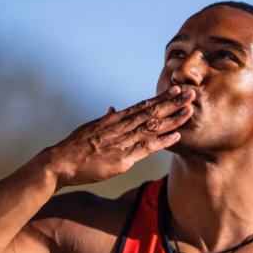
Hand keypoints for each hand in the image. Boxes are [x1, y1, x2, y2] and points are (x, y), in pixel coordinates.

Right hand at [41, 86, 194, 187]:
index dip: (161, 98)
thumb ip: (106, 119)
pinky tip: (177, 135)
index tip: (176, 90)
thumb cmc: (75, 147)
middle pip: (151, 111)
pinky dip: (163, 141)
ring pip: (152, 126)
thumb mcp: (91, 128)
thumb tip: (113, 109)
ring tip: (190, 110)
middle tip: (191, 93)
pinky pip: (147, 148)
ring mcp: (122, 142)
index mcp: (114, 119)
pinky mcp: (122, 158)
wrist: (60, 162)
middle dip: (173, 103)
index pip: (142, 105)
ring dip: (173, 118)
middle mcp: (120, 127)